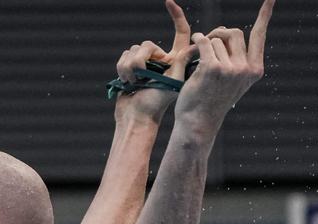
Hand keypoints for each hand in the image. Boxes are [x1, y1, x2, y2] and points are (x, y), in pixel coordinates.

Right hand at [113, 0, 193, 124]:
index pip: (180, 32)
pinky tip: (126, 82)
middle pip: (148, 43)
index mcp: (174, 59)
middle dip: (140, 60)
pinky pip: (123, 56)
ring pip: (133, 50)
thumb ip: (182, 61)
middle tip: (141, 78)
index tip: (169, 1)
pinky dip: (122, 69)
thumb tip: (195, 45)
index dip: (176, 15)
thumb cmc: (155, 103)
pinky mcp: (129, 67)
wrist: (136, 117)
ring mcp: (144, 63)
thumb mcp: (174, 82)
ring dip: (129, 67)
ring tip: (134, 83)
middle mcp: (160, 58)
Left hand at [174, 0, 272, 135]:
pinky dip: (197, 40)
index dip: (264, 15)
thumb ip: (236, 59)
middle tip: (207, 41)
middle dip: (219, 33)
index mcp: (254, 70)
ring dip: (204, 43)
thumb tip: (227, 30)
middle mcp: (245, 68)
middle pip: (234, 32)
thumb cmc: (211, 101)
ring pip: (216, 39)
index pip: (259, 35)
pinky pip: (204, 42)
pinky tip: (192, 45)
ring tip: (197, 58)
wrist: (198, 122)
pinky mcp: (212, 68)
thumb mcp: (231, 81)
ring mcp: (230, 69)